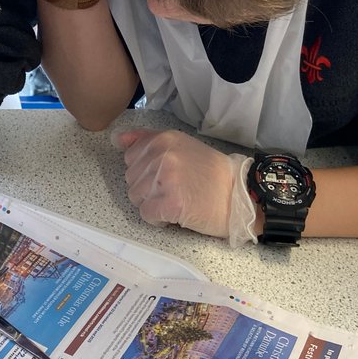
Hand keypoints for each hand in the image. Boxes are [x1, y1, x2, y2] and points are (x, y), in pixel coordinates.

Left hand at [116, 128, 256, 246]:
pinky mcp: (170, 203)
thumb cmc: (210, 173)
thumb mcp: (180, 146)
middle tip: (174, 189)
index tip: (165, 176)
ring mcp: (166, 178)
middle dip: (148, 189)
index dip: (145, 171)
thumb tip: (117, 140)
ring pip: (136, 197)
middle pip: (131, 179)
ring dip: (153, 204)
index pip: (130, 157)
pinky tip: (176, 214)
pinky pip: (146, 214)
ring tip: (177, 200)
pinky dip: (158, 219)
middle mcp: (162, 155)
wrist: (240, 195)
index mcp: (163, 139)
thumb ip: (147, 140)